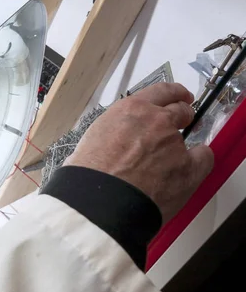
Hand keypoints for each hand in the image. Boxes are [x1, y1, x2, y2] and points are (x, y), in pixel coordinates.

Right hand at [65, 83, 213, 223]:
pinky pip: (203, 159)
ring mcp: (174, 144)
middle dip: (182, 115)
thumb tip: (118, 139)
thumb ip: (115, 130)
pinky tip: (187, 171)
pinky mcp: (188, 168)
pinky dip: (198, 163)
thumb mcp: (93, 137)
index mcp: (131, 110)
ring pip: (188, 138)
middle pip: (180, 109)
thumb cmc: (89, 173)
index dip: (173, 93)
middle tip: (180, 124)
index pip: (161, 90)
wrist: (100, 200)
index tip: (178, 96)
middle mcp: (156, 121)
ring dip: (180, 147)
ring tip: (166, 165)